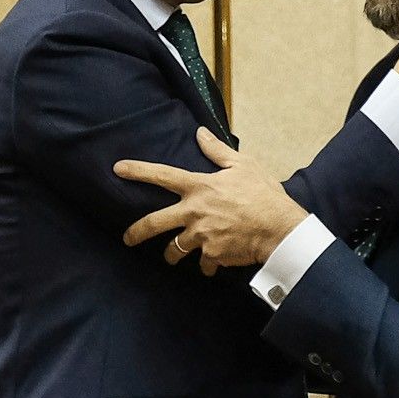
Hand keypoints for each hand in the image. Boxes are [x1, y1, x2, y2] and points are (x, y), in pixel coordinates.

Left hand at [114, 128, 306, 272]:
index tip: (118, 169)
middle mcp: (193, 212)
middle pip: (153, 223)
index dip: (138, 170)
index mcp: (199, 187)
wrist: (280, 229)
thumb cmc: (264, 194)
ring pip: (175, 249)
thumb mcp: (243, 166)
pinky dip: (207, 265)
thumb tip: (200, 132)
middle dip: (136, 233)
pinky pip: (203, 264)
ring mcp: (201, 235)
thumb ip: (217, 151)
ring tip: (172, 258)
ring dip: (172, 255)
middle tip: (127, 239)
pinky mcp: (211, 255)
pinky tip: (213, 263)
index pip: (162, 175)